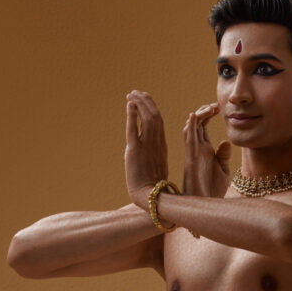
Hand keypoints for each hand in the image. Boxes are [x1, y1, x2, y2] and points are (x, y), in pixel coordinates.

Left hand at [124, 90, 168, 208]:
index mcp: (162, 146)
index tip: (144, 99)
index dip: (152, 107)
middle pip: (155, 115)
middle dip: (146, 101)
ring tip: (131, 94)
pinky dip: (132, 115)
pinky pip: (134, 129)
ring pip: (146, 118)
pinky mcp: (135, 151)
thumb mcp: (157, 166)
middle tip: (136, 92)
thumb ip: (153, 154)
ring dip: (139, 103)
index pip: (159, 121)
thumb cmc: (155, 187)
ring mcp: (147, 146)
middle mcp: (157, 143)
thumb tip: (150, 152)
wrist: (152, 198)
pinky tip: (129, 104)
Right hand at [182, 102, 231, 197]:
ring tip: (207, 108)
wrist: (206, 207)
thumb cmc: (213, 191)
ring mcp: (193, 154)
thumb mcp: (223, 171)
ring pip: (190, 129)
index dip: (208, 114)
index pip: (203, 127)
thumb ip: (223, 156)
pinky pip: (189, 140)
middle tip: (214, 104)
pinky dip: (191, 127)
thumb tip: (226, 141)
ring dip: (197, 116)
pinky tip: (194, 116)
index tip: (218, 107)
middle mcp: (197, 150)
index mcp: (204, 151)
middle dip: (203, 112)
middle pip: (196, 125)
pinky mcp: (191, 160)